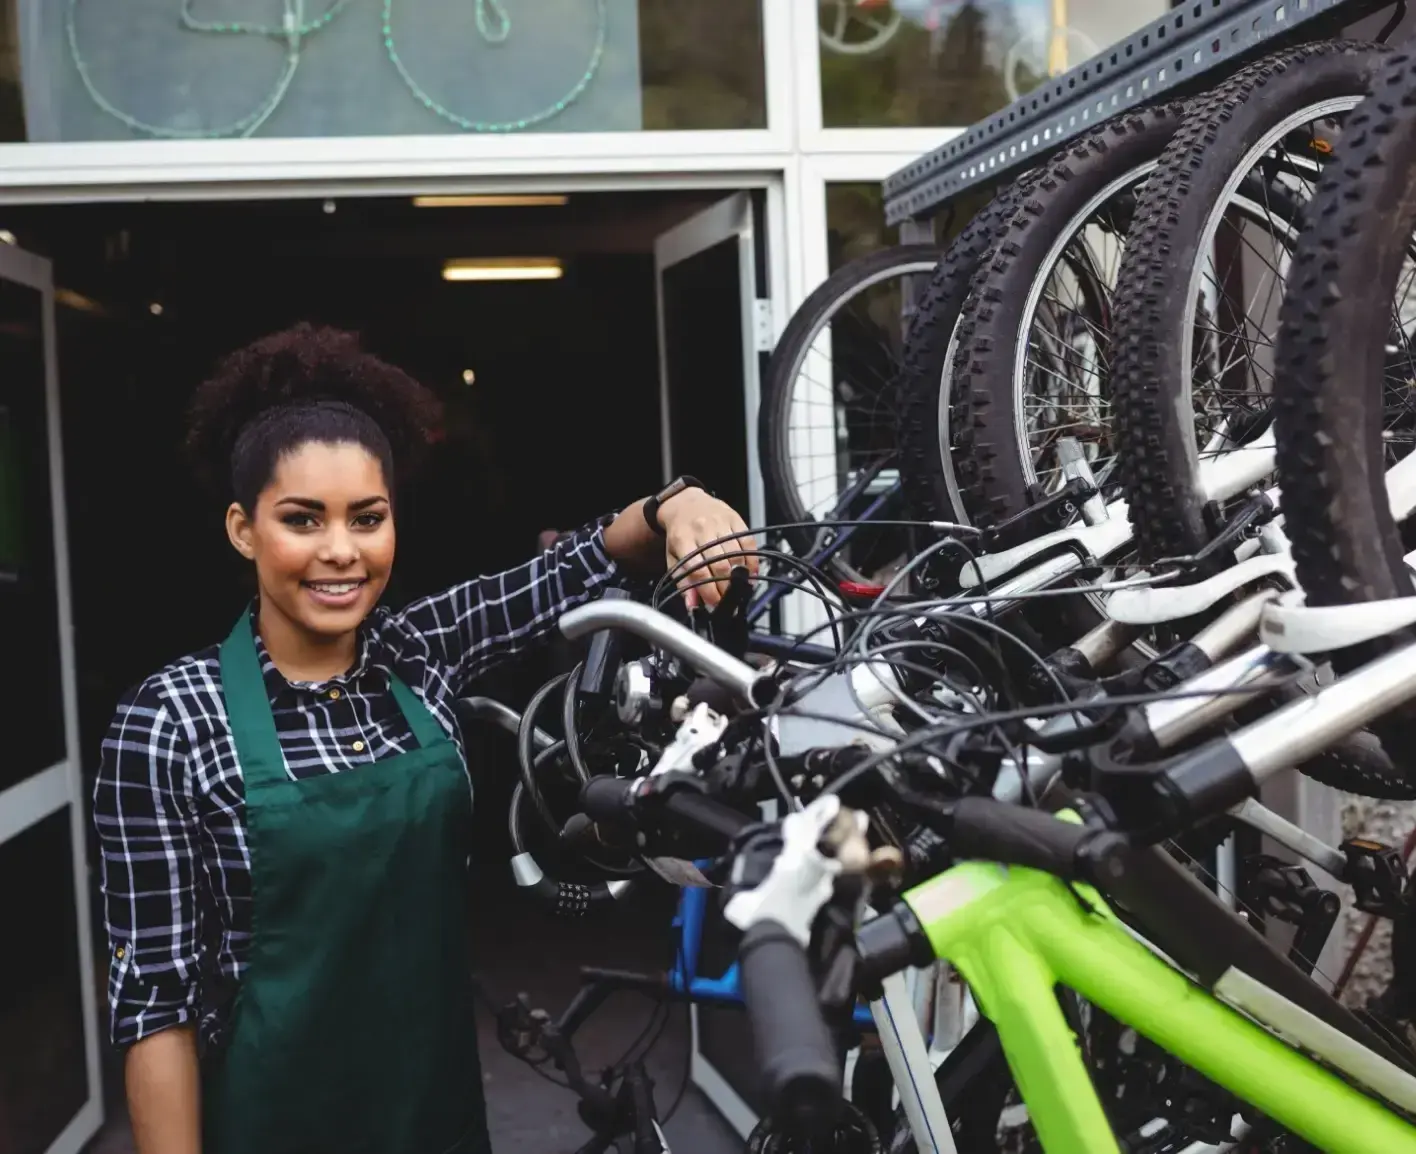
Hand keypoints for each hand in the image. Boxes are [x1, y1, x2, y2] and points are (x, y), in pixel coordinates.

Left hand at [658, 489, 758, 608]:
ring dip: (740, 578)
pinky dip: (752, 561)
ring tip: (739, 590)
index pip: (698, 571)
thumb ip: (683, 581)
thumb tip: (693, 604)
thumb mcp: (673, 557)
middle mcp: (702, 530)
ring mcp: (720, 523)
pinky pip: (748, 543)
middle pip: (720, 565)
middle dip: (726, 588)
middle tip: (728, 601)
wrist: (685, 504)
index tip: (715, 604)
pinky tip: (751, 574)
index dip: (709, 591)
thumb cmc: (680, 533)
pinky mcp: (735, 519)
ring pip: (736, 555)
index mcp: (683, 540)